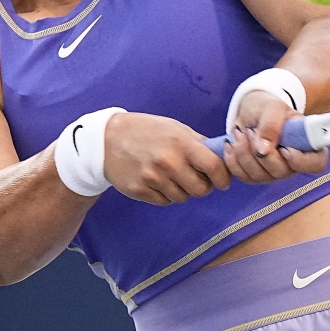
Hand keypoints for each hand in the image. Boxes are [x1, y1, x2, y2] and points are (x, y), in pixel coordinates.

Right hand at [102, 112, 231, 205]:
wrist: (106, 139)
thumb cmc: (146, 131)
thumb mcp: (175, 128)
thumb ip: (199, 143)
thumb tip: (222, 157)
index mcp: (181, 143)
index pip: (214, 167)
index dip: (223, 177)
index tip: (223, 180)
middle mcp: (169, 162)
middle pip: (201, 190)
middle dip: (203, 186)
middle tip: (196, 177)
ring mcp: (153, 178)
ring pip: (183, 198)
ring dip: (182, 190)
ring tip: (172, 175)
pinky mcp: (140, 191)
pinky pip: (165, 202)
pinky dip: (166, 194)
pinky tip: (157, 180)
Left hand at [223, 90, 327, 183]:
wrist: (251, 110)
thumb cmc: (268, 106)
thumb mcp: (272, 107)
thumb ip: (272, 125)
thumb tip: (263, 150)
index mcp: (308, 144)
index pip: (316, 164)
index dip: (302, 161)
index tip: (284, 149)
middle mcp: (294, 163)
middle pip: (281, 172)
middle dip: (262, 153)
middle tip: (251, 131)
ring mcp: (274, 171)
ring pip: (259, 176)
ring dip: (244, 153)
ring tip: (241, 132)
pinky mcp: (256, 175)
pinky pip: (244, 176)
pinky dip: (233, 160)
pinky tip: (232, 144)